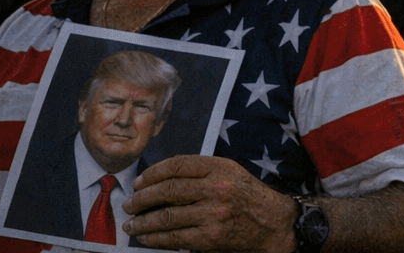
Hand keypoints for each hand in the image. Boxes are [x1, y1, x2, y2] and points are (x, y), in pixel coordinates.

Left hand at [124, 155, 296, 251]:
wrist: (274, 224)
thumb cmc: (249, 198)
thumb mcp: (231, 174)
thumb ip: (202, 172)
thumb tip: (160, 180)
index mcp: (221, 168)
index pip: (178, 165)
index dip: (152, 173)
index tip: (139, 181)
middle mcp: (217, 188)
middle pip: (168, 190)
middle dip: (142, 198)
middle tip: (129, 204)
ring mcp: (213, 213)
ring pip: (166, 216)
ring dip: (143, 221)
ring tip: (131, 223)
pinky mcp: (210, 237)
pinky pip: (173, 237)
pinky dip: (154, 238)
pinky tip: (145, 237)